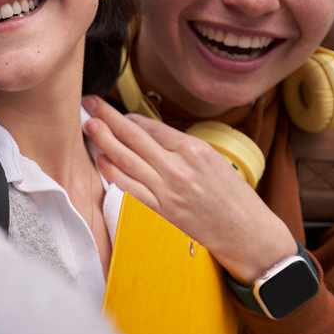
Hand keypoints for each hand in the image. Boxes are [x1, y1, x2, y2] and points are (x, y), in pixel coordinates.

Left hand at [82, 97, 295, 283]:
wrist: (245, 230)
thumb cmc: (232, 194)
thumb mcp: (213, 159)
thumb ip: (181, 147)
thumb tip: (150, 134)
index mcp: (194, 149)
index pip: (152, 127)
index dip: (129, 118)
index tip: (115, 111)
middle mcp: (178, 167)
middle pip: (134, 137)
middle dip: (109, 118)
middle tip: (90, 103)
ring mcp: (167, 189)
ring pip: (127, 159)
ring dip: (104, 141)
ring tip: (88, 125)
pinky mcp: (161, 209)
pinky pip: (130, 186)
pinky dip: (113, 172)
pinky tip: (100, 160)